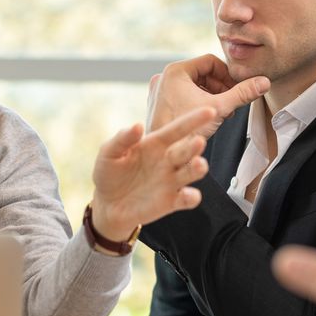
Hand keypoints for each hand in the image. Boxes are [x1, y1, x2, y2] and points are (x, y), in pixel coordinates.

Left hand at [86, 108, 217, 239]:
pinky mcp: (171, 202)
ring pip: (191, 172)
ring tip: (200, 164)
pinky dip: (191, 197)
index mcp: (155, 144)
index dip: (192, 120)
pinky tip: (189, 195)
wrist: (106, 205)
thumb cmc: (108, 173)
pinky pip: (186, 199)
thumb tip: (137, 126)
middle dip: (194, 146)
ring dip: (198, 168)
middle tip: (199, 141)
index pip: (177, 129)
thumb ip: (122, 139)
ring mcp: (171, 181)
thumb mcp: (109, 153)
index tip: (209, 111)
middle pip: (186, 151)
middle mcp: (167, 161)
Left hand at [146, 54, 270, 137]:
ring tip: (224, 110)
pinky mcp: (159, 104)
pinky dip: (199, 102)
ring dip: (212, 95)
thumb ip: (243, 93)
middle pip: (202, 73)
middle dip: (221, 86)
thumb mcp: (220, 108)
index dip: (228, 74)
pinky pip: (183, 95)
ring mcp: (159, 91)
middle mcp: (164, 77)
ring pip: (193, 85)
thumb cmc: (186, 130)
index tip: (238, 87)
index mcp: (175, 71)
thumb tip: (264, 82)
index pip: (210, 61)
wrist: (165, 154)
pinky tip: (210, 116)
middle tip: (233, 100)